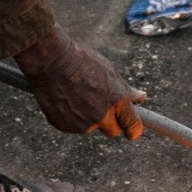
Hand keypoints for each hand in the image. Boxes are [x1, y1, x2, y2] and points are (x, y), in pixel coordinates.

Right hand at [14, 30, 144, 137]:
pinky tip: (64, 98)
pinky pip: (72, 126)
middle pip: (113, 131)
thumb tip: (141, 98)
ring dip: (87, 117)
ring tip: (76, 94)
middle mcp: (101, 116)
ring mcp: (81, 124)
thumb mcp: (109, 71)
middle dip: (110, 122)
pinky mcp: (64, 126)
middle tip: (99, 105)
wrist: (49, 60)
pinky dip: (70, 117)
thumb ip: (126, 90)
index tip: (132, 130)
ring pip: (90, 127)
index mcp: (116, 100)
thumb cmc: (81, 60)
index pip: (133, 127)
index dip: (133, 129)